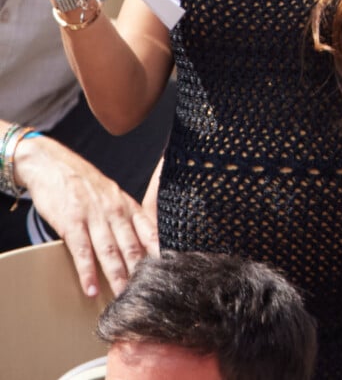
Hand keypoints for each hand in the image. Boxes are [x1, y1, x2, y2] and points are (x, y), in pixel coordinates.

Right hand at [14, 133, 158, 296]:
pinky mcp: (71, 221)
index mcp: (126, 204)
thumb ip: (126, 217)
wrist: (51, 164)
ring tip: (123, 298)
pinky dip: (87, 271)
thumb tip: (142, 244)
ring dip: (117, 277)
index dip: (159, 252)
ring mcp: (93, 215)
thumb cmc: (83, 183)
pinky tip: (90, 289)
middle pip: (132, 245)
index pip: (149, 230)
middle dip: (141, 272)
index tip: (169, 270)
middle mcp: (114, 210)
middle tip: (149, 293)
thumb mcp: (111, 195)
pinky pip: (82, 250)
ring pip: (109, 250)